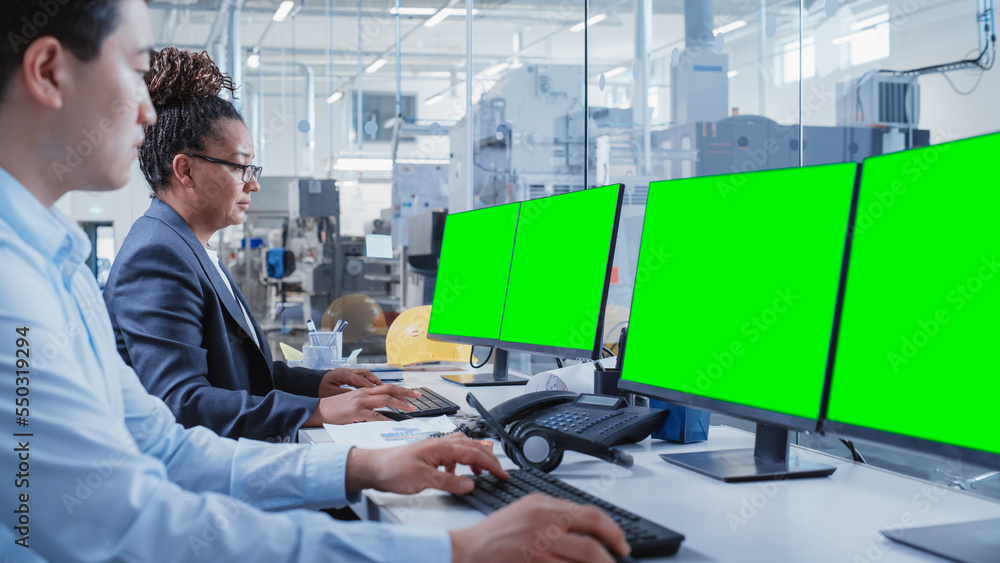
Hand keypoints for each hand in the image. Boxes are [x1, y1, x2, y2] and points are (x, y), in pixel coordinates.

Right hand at [303, 385, 418, 425]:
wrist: (318, 410)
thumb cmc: (335, 408)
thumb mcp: (353, 402)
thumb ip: (367, 403)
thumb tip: (381, 409)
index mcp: (364, 390)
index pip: (387, 387)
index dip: (402, 389)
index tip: (413, 393)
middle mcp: (364, 393)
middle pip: (390, 389)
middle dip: (406, 392)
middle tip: (418, 396)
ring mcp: (360, 402)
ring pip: (385, 399)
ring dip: (401, 403)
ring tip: (411, 408)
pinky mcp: (356, 412)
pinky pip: (374, 415)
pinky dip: (386, 418)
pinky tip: (393, 421)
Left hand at [318, 367, 381, 397]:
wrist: (308, 383)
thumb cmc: (318, 389)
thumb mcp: (332, 394)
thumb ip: (347, 394)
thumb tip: (360, 397)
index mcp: (343, 374)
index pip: (362, 381)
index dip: (371, 388)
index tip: (379, 394)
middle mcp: (346, 371)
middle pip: (366, 374)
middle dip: (376, 381)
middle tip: (384, 389)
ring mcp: (346, 372)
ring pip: (364, 374)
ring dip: (372, 380)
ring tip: (381, 388)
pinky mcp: (345, 375)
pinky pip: (359, 376)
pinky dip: (366, 381)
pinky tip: (370, 388)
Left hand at [345, 433, 507, 494]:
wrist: (373, 467)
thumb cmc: (393, 469)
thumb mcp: (424, 480)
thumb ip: (449, 482)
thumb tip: (470, 484)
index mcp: (441, 446)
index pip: (474, 453)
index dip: (491, 464)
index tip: (502, 474)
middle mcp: (440, 442)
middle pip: (472, 446)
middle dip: (488, 459)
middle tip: (498, 472)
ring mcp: (434, 447)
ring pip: (463, 447)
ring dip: (474, 459)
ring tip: (479, 473)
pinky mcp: (429, 453)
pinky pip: (451, 454)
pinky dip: (459, 463)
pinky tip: (454, 474)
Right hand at [449, 494, 629, 562]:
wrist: (469, 549)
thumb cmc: (495, 533)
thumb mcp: (525, 510)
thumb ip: (553, 513)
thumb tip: (585, 526)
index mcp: (544, 504)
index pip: (589, 513)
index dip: (611, 529)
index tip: (620, 541)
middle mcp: (544, 520)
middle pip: (592, 534)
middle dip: (614, 546)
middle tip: (622, 555)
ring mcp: (540, 543)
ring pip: (586, 554)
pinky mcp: (535, 561)